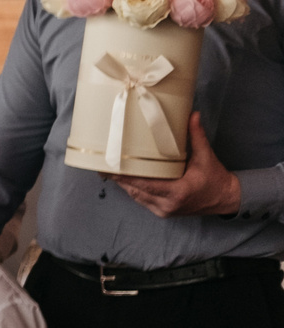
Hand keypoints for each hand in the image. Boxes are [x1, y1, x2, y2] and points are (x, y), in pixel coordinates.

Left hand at [116, 113, 242, 217]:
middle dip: (120, 179)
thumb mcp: (207, 157)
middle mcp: (168, 204)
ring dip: (124, 185)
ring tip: (109, 171)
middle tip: (103, 166)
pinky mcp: (163, 212)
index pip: (145, 185)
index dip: (126, 178)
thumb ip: (197, 136)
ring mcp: (164, 211)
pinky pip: (142, 200)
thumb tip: (192, 115)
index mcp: (178, 192)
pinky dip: (134, 190)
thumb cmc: (215, 178)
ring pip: (136, 197)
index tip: (110, 169)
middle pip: (135, 191)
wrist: (225, 198)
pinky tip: (125, 180)